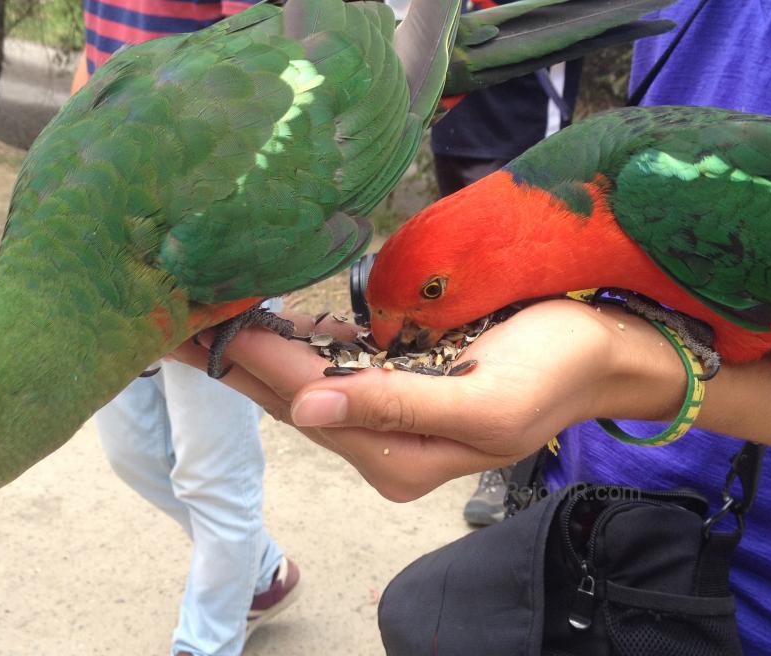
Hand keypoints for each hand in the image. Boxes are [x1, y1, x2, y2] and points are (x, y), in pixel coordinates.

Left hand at [174, 299, 688, 500]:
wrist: (603, 350)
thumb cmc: (552, 372)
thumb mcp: (483, 402)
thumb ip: (395, 408)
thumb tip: (308, 406)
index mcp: (395, 455)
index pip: (305, 400)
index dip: (249, 360)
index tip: (193, 323)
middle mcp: (379, 438)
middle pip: (290, 394)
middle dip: (232, 356)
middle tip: (168, 317)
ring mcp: (386, 409)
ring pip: (302, 377)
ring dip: (252, 345)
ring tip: (195, 314)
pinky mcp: (397, 378)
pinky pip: (330, 359)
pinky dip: (291, 337)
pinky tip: (257, 317)